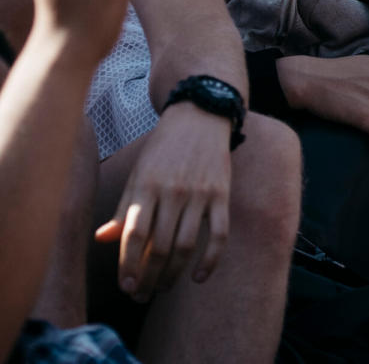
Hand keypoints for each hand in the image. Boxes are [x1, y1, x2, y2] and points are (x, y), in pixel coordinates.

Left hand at [98, 105, 234, 296]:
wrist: (200, 117)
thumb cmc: (163, 149)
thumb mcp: (137, 173)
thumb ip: (124, 208)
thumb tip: (102, 239)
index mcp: (146, 186)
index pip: (134, 235)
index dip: (128, 265)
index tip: (125, 287)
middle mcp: (173, 191)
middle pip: (159, 247)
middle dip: (148, 277)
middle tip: (142, 295)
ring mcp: (200, 194)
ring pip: (186, 245)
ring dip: (173, 274)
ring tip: (162, 288)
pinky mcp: (222, 194)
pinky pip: (219, 234)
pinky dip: (211, 260)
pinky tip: (199, 277)